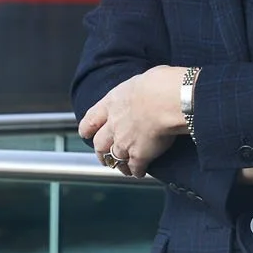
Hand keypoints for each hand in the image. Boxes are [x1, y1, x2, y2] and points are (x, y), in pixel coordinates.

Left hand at [79, 64, 185, 178]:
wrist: (168, 99)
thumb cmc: (160, 84)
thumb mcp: (143, 79)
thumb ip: (139, 89)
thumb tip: (150, 87)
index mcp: (112, 103)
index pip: (92, 118)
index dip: (87, 127)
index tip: (85, 133)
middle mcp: (114, 124)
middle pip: (100, 143)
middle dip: (100, 152)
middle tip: (103, 157)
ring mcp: (124, 142)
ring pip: (115, 159)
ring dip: (118, 165)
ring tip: (123, 169)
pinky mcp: (139, 155)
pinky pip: (135, 168)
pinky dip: (136, 171)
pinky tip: (140, 172)